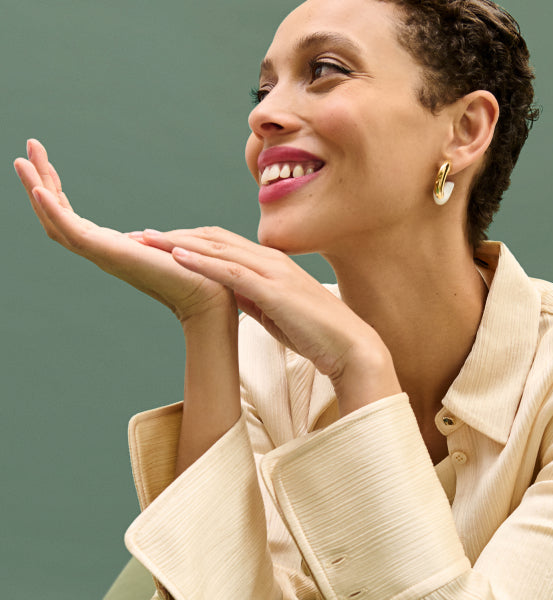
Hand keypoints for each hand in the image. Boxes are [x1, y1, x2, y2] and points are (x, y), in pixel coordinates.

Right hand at [13, 139, 233, 321]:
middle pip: (56, 218)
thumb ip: (148, 242)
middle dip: (39, 184)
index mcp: (112, 249)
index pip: (72, 218)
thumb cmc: (197, 276)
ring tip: (22, 161)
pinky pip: (72, 232)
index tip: (44, 161)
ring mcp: (103, 255)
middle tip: (26, 150)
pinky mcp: (111, 255)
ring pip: (56, 223)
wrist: (212, 299)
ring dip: (37, 191)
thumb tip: (143, 237)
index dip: (55, 191)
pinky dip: (53, 212)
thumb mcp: (164, 248)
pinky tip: (39, 190)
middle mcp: (102, 253)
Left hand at [141, 226, 400, 412]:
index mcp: (270, 264)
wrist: (349, 346)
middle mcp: (270, 260)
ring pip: (217, 249)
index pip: (221, 244)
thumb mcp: (276, 312)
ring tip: (145, 242)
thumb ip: (254, 299)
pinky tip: (177, 258)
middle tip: (138, 235)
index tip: (158, 242)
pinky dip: (202, 262)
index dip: (187, 240)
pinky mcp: (274, 290)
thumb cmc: (316, 334)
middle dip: (173, 236)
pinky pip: (232, 272)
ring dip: (177, 244)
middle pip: (213, 238)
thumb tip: (232, 295)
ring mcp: (272, 272)